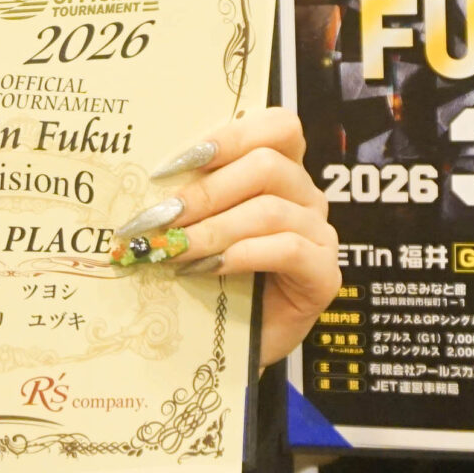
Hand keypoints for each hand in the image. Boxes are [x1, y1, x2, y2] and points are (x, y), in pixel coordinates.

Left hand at [107, 107, 338, 369]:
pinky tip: (209, 268)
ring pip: (271, 210)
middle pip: (268, 165)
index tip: (176, 163)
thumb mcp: (199, 227)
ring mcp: (320, 234)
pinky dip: (243, 255)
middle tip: (162, 217)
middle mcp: (305, 196)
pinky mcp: (324, 274)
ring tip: (176, 249)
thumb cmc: (213, 279)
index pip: (277, 127)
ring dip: (215, 228)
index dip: (230, 136)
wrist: (232, 345)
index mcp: (280, 170)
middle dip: (206, 191)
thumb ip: (190, 198)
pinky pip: (289, 249)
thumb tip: (149, 179)